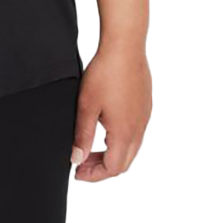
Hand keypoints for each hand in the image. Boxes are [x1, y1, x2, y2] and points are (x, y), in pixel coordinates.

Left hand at [70, 43, 151, 181]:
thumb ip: (82, 135)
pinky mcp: (145, 106)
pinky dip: (120, 140)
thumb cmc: (106, 72)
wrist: (125, 46)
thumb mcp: (86, 105)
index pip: (113, 169)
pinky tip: (106, 128)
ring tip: (91, 148)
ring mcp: (144, 117)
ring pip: (131, 149)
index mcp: (124, 133)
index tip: (77, 172)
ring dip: (112, 154)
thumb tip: (77, 158)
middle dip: (102, 168)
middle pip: (123, 163)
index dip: (94, 175)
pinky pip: (136, 133)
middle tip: (82, 163)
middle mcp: (139, 129)